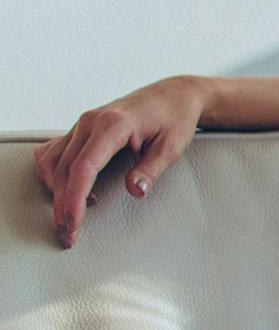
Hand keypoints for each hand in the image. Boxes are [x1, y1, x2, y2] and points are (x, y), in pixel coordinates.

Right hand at [30, 77, 209, 248]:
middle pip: (64, 170)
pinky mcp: (80, 128)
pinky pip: (53, 152)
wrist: (173, 95)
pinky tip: (68, 190)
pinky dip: (54, 174)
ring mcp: (82, 124)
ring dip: (56, 192)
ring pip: (53, 162)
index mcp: (113, 125)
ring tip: (70, 217)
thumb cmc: (175, 118)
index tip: (73, 223)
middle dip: (62, 205)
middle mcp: (91, 122)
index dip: (74, 199)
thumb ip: (151, 169)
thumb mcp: (172, 146)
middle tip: (69, 234)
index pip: (84, 168)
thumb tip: (135, 191)